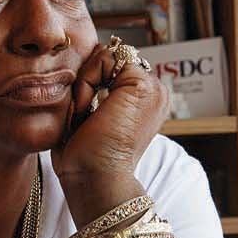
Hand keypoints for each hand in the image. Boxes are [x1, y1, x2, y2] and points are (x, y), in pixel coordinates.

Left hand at [51, 38, 168, 219]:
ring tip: (85, 115)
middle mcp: (154, 92)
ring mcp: (152, 88)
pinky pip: (105, 59)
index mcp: (145, 100)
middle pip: (109, 59)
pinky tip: (87, 110)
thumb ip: (94, 87)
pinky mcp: (142, 85)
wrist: (94, 180)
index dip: (90, 82)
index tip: (83, 117)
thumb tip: (89, 58)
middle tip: (83, 116)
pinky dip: (86, 81)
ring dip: (86, 83)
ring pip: (106, 58)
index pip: (112, 66)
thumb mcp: (89, 116)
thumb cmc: (85, 158)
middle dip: (88, 80)